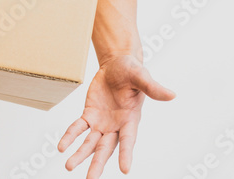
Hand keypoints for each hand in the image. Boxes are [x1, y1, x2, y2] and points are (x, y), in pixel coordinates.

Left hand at [58, 54, 175, 176]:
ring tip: (69, 167)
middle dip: (97, 163)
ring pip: (90, 143)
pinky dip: (70, 136)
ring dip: (80, 155)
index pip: (128, 140)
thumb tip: (172, 95)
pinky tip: (61, 147)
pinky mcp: (90, 115)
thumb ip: (153, 88)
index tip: (125, 170)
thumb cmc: (131, 71)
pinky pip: (78, 128)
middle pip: (106, 148)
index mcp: (131, 119)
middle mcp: (116, 125)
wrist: (116, 65)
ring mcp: (102, 122)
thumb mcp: (141, 76)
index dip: (126, 154)